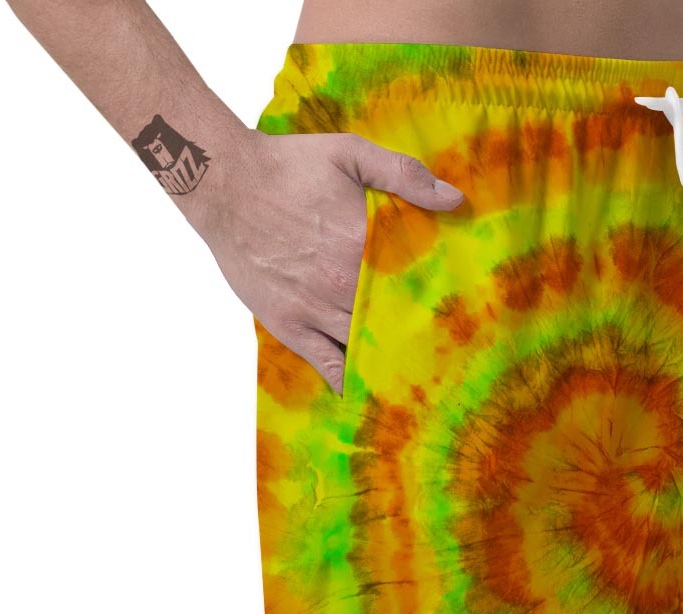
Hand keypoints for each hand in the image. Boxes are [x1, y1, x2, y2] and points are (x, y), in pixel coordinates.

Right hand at [188, 127, 464, 392]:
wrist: (222, 183)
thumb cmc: (287, 165)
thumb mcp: (350, 154)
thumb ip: (404, 175)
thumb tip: (454, 199)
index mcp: (365, 246)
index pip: (416, 284)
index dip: (438, 301)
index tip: (459, 314)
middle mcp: (343, 284)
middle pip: (393, 320)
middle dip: (418, 335)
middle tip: (445, 353)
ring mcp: (316, 309)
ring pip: (364, 346)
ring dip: (388, 360)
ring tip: (416, 377)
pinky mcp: (290, 324)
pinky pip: (326, 362)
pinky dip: (347, 379)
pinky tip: (366, 390)